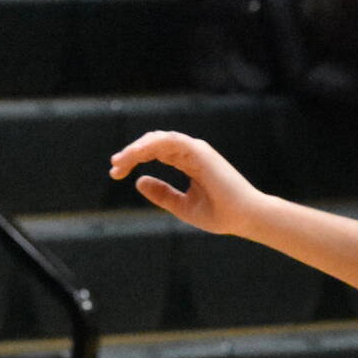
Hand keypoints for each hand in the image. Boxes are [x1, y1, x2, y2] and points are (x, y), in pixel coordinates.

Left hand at [108, 131, 266, 234]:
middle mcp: (191, 152)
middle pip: (154, 143)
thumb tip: (138, 182)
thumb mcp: (182, 205)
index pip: (155, 152)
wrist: (244, 218)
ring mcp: (196, 150)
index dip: (134, 158)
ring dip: (136, 149)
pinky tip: (135, 156)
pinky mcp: (199, 152)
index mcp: (188, 162)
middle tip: (114, 168)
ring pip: (159, 139)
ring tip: (119, 162)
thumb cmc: (219, 214)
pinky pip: (170, 141)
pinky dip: (151, 145)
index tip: (116, 173)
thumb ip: (162, 193)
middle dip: (131, 153)